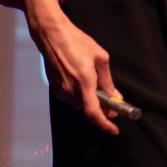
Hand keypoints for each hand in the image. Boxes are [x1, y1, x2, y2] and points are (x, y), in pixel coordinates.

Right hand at [19, 0, 119, 135]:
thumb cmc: (76, 42)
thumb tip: (114, 96)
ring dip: (91, 101)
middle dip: (102, 110)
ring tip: (98, 86)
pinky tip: (85, 82)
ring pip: (80, 104)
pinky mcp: (55, 89)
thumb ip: (107, 80)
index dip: (104, 124)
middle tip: (112, 103)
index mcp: (84, 82)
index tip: (113, 130)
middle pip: (88, 110)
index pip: (93, 113)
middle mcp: (70, 90)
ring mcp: (61, 91)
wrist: (52, 36)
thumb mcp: (100, 58)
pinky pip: (72, 98)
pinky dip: (82, 96)